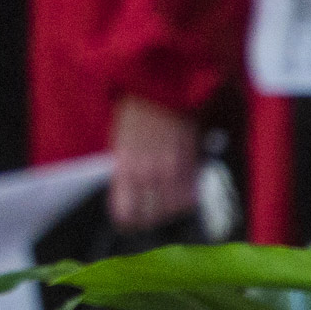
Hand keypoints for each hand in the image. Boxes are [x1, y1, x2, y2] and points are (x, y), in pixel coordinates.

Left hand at [109, 95, 200, 230]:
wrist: (162, 88)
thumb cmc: (135, 112)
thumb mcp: (118, 142)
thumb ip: (125, 171)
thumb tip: (129, 195)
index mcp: (126, 168)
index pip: (126, 211)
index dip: (127, 219)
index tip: (127, 221)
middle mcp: (150, 173)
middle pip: (151, 215)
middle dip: (147, 219)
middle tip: (145, 218)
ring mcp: (173, 170)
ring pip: (173, 209)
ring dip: (167, 212)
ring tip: (163, 209)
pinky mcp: (192, 165)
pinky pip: (190, 195)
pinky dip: (185, 200)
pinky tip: (179, 197)